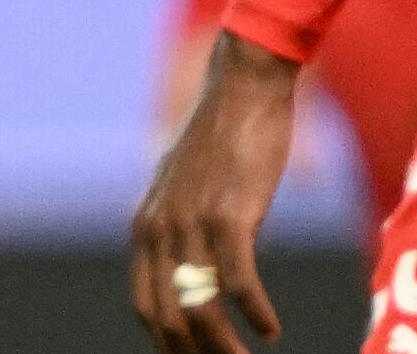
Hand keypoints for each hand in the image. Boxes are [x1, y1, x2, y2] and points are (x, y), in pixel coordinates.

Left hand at [130, 32, 299, 352]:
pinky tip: (271, 330)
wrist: (243, 88)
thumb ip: (179, 228)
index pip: (145, 307)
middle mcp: (160, 227)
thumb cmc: (222, 139)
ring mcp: (192, 221)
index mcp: (146, 226)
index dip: (168, 345)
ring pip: (201, 309)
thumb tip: (191, 273)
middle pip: (169, 318)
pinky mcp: (229, 213)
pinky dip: (256, 314)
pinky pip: (239, 282)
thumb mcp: (184, 187)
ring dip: (227, 348)